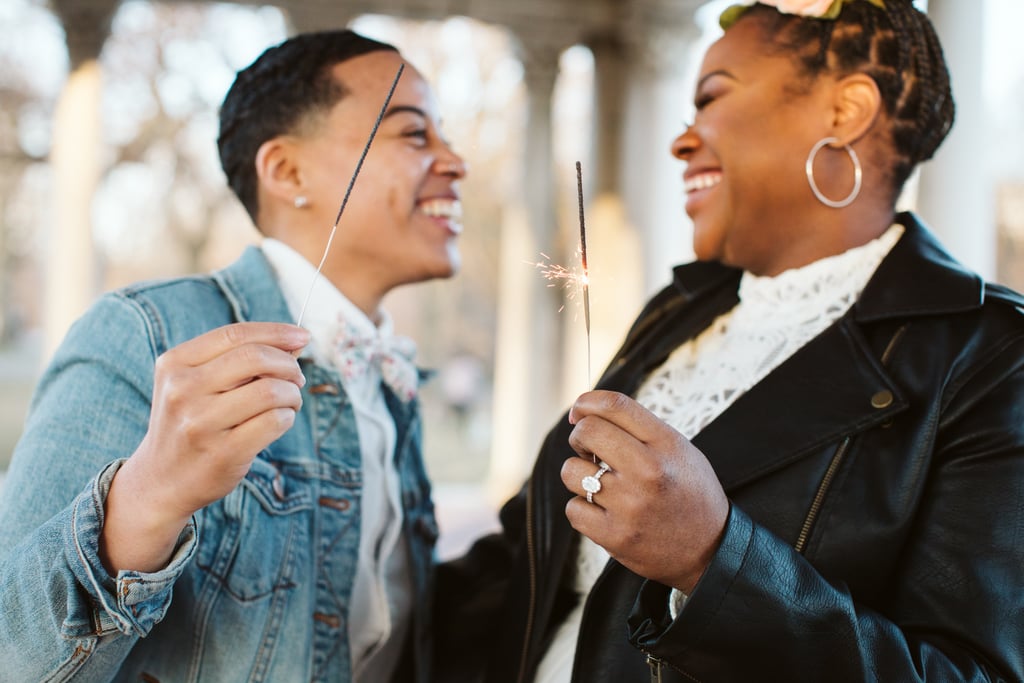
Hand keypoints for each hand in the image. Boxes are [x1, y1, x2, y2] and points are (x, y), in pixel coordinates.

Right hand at [100, 322, 308, 572]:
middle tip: (297, 379)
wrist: (161, 480)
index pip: (234, 334)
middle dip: (288, 365)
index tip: (302, 336)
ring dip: (292, 394)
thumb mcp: (195, 384)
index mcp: (175, 364)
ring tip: (289, 403)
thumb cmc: (191, 423)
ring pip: (270, 390)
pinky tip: (281, 421)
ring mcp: (200, 423)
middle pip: (255, 358)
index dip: (275, 332)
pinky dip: (287, 417)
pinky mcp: (222, 452)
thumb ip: (236, 359)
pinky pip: (274, 421)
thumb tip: (294, 341)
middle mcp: (182, 390)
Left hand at [561, 390, 728, 593]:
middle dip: (580, 437)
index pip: (616, 405)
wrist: (711, 549)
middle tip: (590, 450)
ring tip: (601, 485)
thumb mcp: (677, 449)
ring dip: (580, 476)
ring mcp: (630, 506)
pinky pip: (573, 509)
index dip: (587, 401)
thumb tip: (581, 411)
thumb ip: (637, 427)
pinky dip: (583, 509)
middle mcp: (648, 471)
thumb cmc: (688, 492)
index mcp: (666, 444)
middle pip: (587, 432)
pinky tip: (604, 511)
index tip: (578, 410)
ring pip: (572, 472)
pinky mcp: (615, 536)